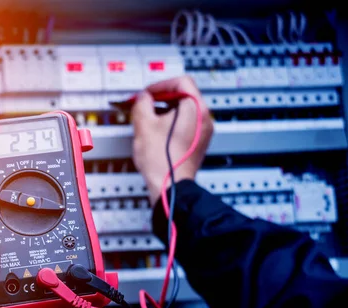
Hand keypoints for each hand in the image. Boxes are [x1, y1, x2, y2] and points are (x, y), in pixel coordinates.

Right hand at [131, 76, 213, 206]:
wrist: (170, 185)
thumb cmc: (162, 159)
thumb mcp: (143, 124)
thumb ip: (142, 103)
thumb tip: (143, 97)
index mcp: (196, 108)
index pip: (181, 81)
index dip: (160, 84)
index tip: (148, 93)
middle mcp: (205, 118)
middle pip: (185, 95)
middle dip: (162, 97)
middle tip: (146, 104)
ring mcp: (204, 132)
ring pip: (185, 111)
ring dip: (166, 110)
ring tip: (150, 119)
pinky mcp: (199, 143)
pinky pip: (187, 125)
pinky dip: (173, 123)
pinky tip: (158, 132)